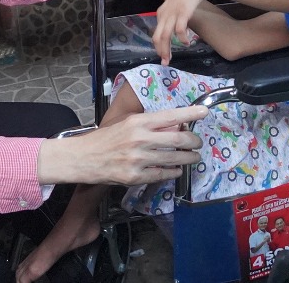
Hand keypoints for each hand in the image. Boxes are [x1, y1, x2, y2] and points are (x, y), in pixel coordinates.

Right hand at [38, 105, 205, 185]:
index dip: (190, 113)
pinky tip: (177, 169)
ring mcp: (138, 159)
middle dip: (193, 140)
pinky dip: (174, 172)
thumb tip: (175, 125)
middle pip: (177, 138)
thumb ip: (149, 125)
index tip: (204, 112)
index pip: (170, 115)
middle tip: (198, 142)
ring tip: (193, 157)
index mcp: (138, 122)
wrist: (84, 158)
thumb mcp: (127, 124)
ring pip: (174, 158)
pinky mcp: (135, 176)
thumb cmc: (106, 139)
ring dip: (188, 158)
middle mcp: (140, 139)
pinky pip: (162, 174)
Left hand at [152, 0, 205, 64]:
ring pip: (165, 35)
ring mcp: (172, 15)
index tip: (163, 56)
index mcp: (161, 14)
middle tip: (165, 62)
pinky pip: (179, 29)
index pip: (156, 34)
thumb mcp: (174, 9)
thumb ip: (172, 20)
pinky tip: (186, 43)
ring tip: (170, 58)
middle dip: (160, 51)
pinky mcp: (182, 13)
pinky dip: (182, 38)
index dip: (158, 47)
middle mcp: (164, 15)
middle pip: (158, 37)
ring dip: (167, 49)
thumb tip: (174, 34)